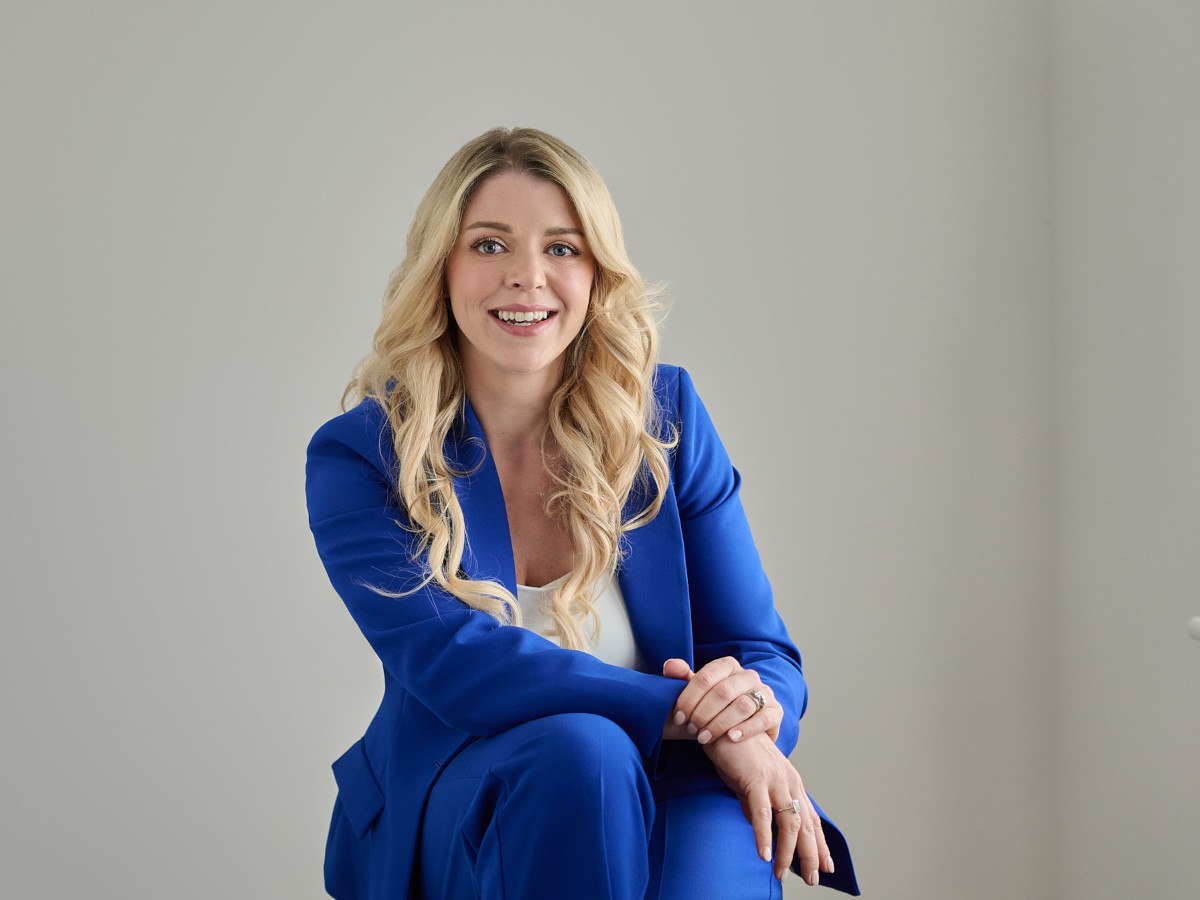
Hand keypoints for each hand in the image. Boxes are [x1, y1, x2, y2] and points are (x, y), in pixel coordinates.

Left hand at [663, 657, 782, 744]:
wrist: (742, 734)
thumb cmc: (714, 710)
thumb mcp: (698, 695)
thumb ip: (683, 679)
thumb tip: (669, 665)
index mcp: (728, 666)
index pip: (706, 677)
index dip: (689, 698)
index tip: (678, 716)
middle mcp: (748, 676)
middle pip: (723, 692)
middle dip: (703, 712)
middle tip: (691, 729)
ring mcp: (764, 692)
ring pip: (742, 705)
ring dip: (720, 723)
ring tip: (704, 738)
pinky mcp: (775, 711)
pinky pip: (763, 718)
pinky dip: (746, 729)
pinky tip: (731, 738)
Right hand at [702, 733, 833, 884]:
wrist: (721, 724)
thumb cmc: (735, 752)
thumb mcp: (751, 782)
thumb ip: (758, 804)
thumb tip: (760, 827)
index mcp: (790, 782)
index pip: (810, 818)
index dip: (820, 843)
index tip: (827, 865)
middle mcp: (788, 782)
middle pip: (805, 824)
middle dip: (811, 854)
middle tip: (812, 879)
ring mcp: (773, 781)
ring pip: (788, 823)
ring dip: (786, 851)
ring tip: (782, 873)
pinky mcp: (754, 780)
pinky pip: (761, 813)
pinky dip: (762, 835)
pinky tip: (764, 854)